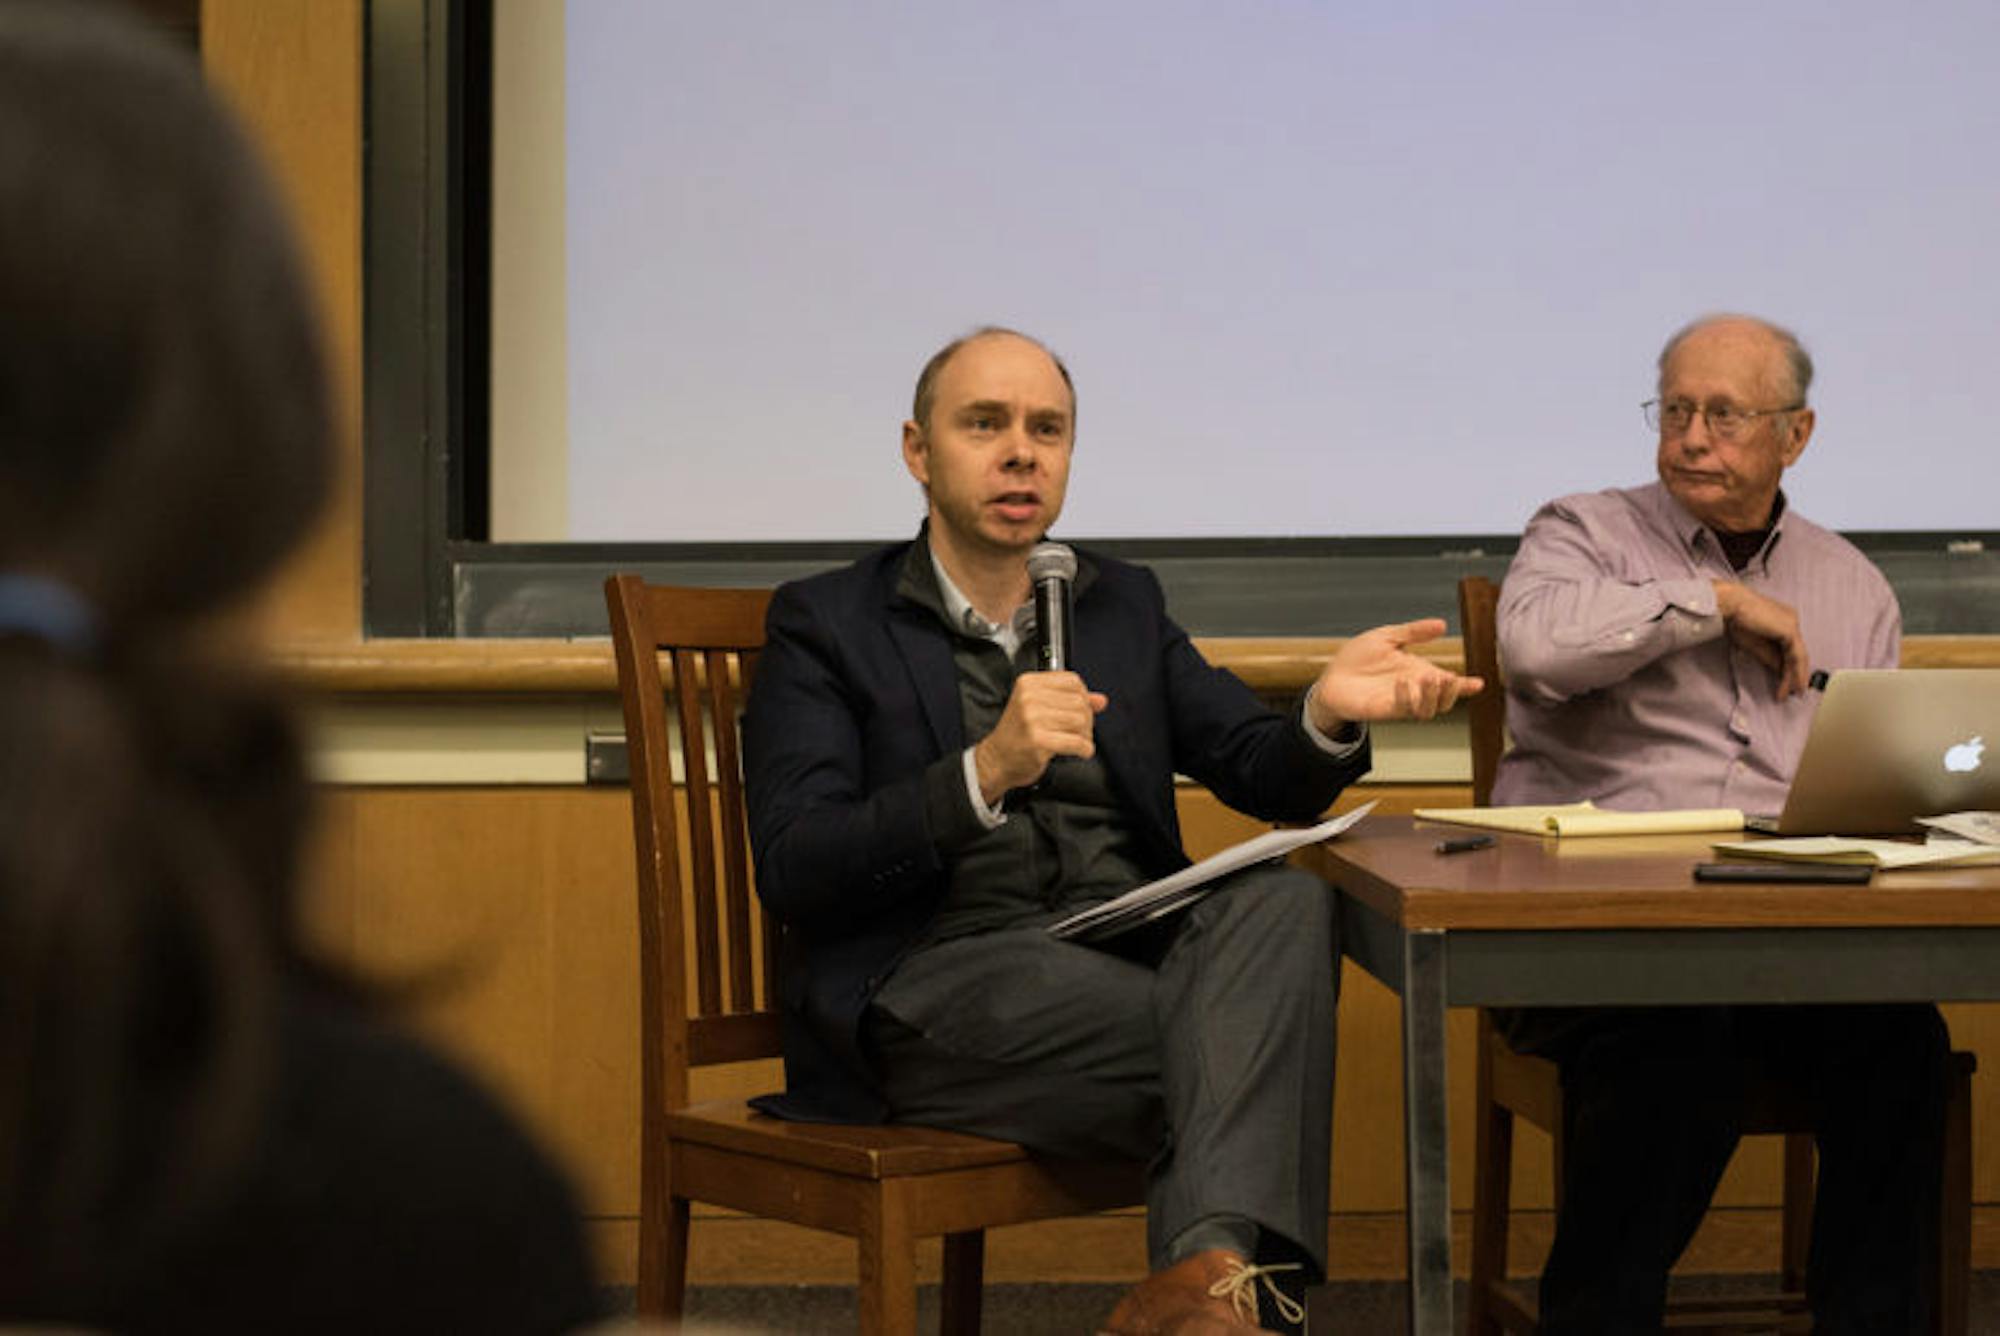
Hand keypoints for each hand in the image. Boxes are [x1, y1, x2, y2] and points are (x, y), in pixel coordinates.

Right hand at [972, 671, 1109, 801]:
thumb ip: (1070, 700)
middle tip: (1080, 731)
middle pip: (1079, 701)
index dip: (1083, 696)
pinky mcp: (1038, 741)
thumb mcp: (1039, 708)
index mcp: (1029, 683)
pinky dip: (1085, 749)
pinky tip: (1080, 751)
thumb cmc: (1018, 735)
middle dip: (1086, 719)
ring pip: (1080, 721)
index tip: (1080, 710)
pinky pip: (1077, 742)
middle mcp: (1029, 697)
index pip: (1072, 681)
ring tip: (1078, 741)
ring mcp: (1032, 719)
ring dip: (1086, 735)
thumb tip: (1101, 700)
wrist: (996, 760)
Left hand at [1308, 617, 1483, 729]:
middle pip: (1444, 701)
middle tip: (1451, 678)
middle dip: (1453, 693)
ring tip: (1431, 679)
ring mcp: (1400, 701)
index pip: (1448, 682)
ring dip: (1434, 697)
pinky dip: (1408, 697)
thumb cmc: (1358, 658)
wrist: (1331, 676)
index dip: (1465, 685)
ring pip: (1429, 710)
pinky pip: (1404, 709)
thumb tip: (1441, 624)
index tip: (1480, 683)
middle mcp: (1414, 689)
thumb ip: (1414, 632)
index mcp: (1418, 671)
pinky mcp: (1385, 709)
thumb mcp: (1388, 637)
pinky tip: (1404, 682)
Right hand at [1713, 581, 1810, 699]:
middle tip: (1794, 693)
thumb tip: (1780, 671)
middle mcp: (1791, 621)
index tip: (1786, 683)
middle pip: (1798, 653)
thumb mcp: (1755, 644)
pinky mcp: (1790, 630)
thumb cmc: (1736, 620)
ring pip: (1799, 656)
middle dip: (1797, 675)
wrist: (1731, 605)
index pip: (1790, 648)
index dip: (1790, 667)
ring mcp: (1793, 625)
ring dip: (1796, 677)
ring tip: (1793, 693)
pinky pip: (1796, 656)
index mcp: (1783, 621)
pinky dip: (1795, 672)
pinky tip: (1792, 684)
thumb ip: (1769, 656)